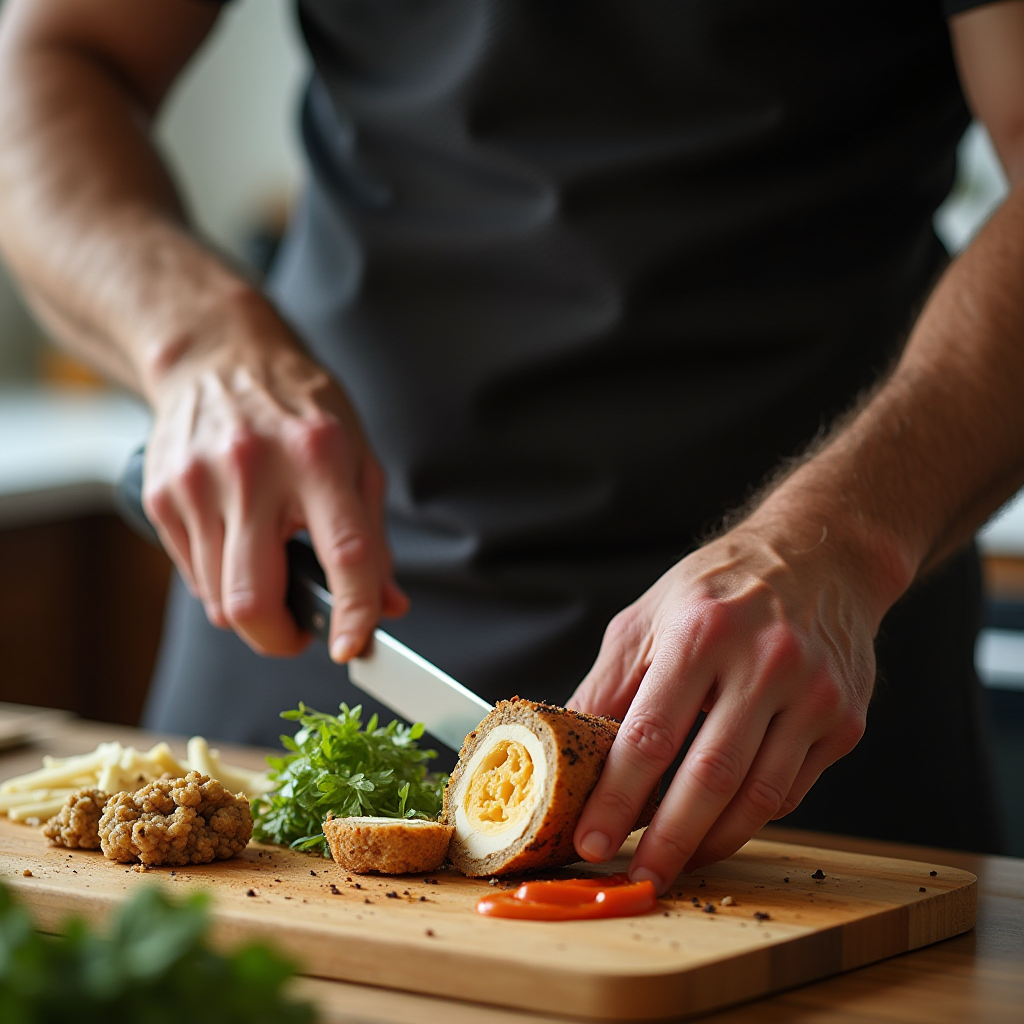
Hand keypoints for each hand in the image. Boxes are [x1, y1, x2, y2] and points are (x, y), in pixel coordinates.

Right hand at [142, 291, 406, 659]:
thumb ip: (373, 536)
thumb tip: (388, 604)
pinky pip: (193, 576)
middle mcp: (252, 471)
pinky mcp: (161, 496)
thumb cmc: (298, 408)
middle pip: (253, 600)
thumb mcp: (356, 456)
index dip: (353, 612)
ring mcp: (198, 485)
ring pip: (219, 600)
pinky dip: (220, 582)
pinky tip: (237, 545)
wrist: (217, 356)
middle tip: (299, 630)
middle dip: (279, 637)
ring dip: (251, 609)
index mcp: (317, 457)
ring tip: (270, 571)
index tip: (354, 647)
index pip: (342, 554)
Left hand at [567, 519, 879, 892]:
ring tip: (674, 862)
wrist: (821, 556)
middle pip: (710, 778)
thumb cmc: (722, 587)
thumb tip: (567, 748)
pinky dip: (749, 817)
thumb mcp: (649, 617)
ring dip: (710, 842)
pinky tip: (719, 822)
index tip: (591, 840)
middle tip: (635, 878)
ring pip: (759, 798)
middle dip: (666, 841)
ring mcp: (814, 695)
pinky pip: (790, 790)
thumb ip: (608, 685)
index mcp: (702, 633)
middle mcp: (765, 663)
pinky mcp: (845, 721)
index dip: (617, 798)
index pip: (651, 736)